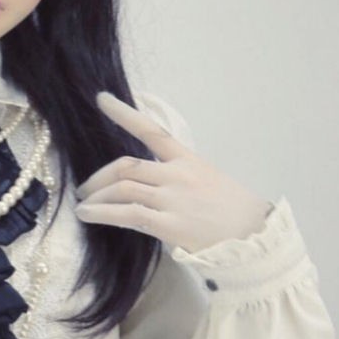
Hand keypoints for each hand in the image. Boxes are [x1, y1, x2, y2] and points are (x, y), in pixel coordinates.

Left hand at [74, 92, 271, 252]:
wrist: (255, 239)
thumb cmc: (232, 215)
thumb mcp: (207, 182)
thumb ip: (177, 178)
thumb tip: (144, 186)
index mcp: (188, 160)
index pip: (152, 130)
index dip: (124, 114)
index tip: (101, 99)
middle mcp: (178, 175)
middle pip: (126, 166)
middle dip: (99, 178)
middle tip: (84, 190)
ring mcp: (173, 198)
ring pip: (122, 188)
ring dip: (96, 196)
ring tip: (83, 206)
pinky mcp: (168, 223)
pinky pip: (126, 214)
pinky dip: (101, 213)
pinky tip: (87, 215)